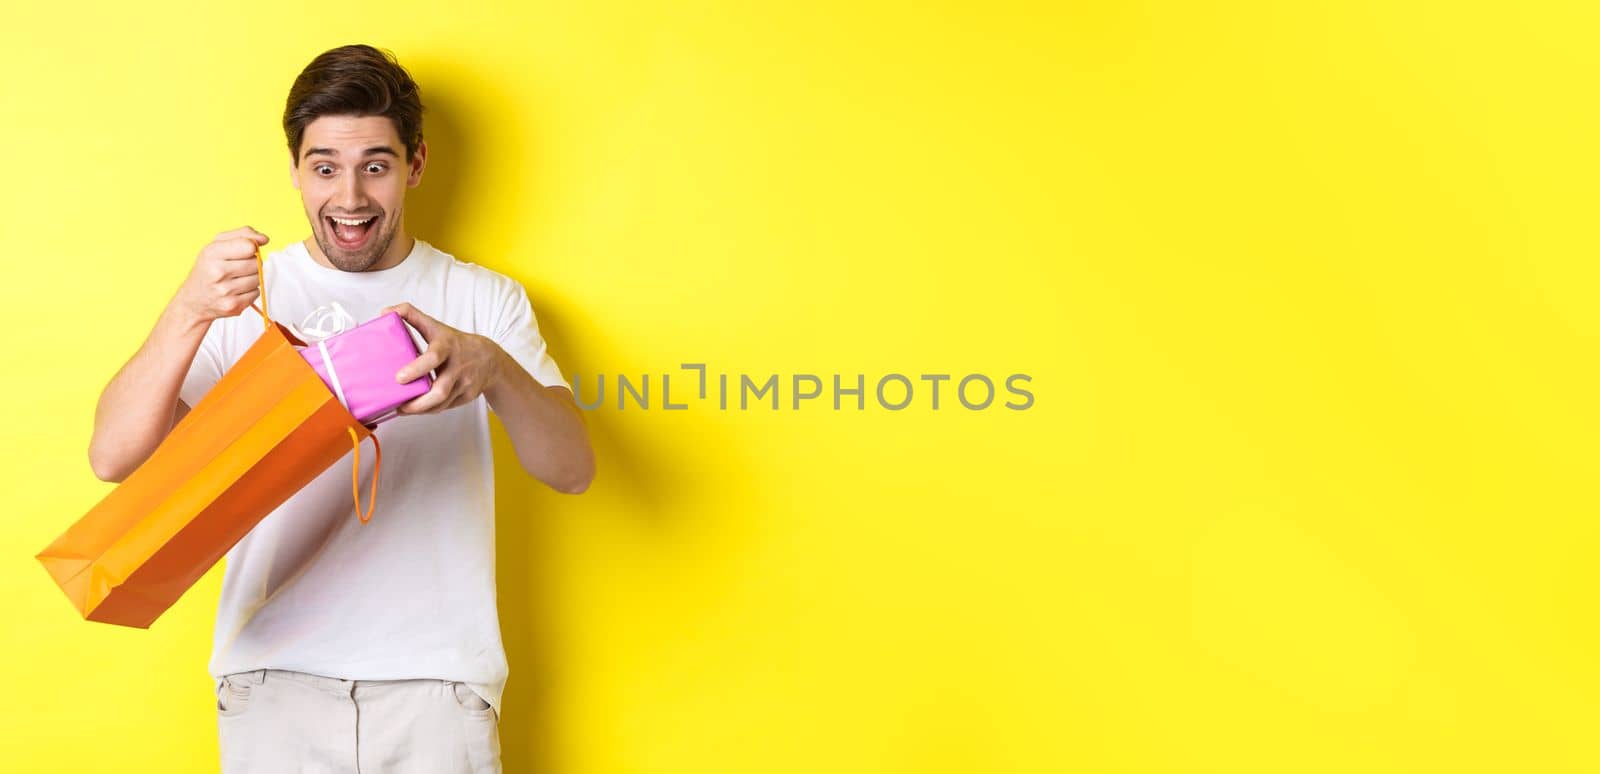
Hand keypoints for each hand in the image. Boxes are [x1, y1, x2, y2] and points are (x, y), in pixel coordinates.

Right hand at [173, 226, 268, 326]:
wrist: (193, 300)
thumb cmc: (209, 268)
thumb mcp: (217, 244)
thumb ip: (243, 234)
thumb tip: (264, 239)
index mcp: (212, 253)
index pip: (249, 247)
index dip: (252, 247)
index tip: (246, 250)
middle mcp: (217, 272)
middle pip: (256, 263)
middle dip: (252, 263)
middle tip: (238, 266)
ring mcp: (225, 291)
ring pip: (258, 278)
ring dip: (252, 277)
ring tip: (235, 279)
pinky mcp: (233, 306)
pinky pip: (256, 293)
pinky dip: (250, 291)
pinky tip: (236, 290)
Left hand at [382, 302, 505, 414]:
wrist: (488, 358)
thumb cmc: (455, 342)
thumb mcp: (435, 326)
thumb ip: (411, 315)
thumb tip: (386, 312)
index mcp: (447, 346)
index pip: (434, 357)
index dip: (416, 369)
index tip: (399, 378)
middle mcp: (457, 366)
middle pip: (440, 390)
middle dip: (418, 402)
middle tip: (399, 405)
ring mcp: (464, 383)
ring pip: (441, 403)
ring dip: (420, 409)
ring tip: (403, 409)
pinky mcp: (467, 396)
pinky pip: (446, 407)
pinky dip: (430, 410)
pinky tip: (418, 408)